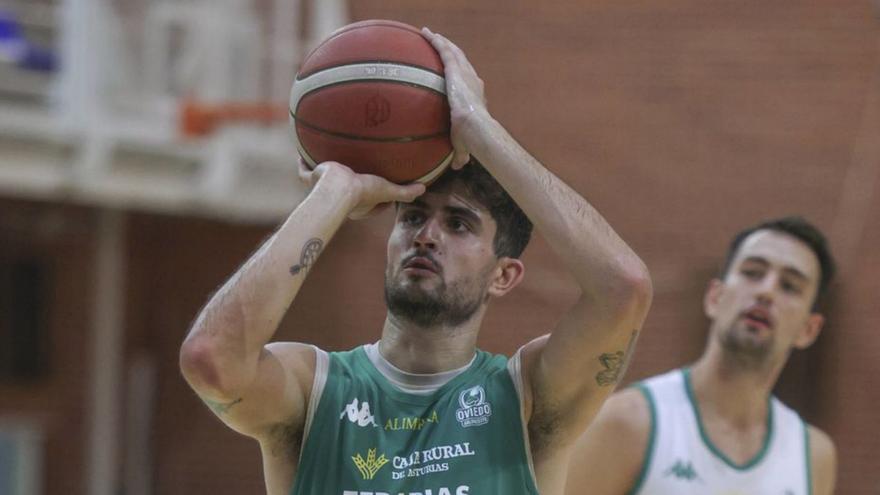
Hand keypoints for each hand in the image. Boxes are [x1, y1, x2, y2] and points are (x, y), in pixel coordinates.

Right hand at [298, 159, 424, 219]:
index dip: (375, 198)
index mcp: (356, 204)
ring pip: (321, 180)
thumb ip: (405, 192)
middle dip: (347, 183)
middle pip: (343, 190)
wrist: (337, 187)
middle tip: (354, 173)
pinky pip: (303, 170)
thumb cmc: (363, 192)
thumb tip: (423, 189)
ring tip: (327, 160)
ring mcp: (322, 188)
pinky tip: (301, 153)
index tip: (381, 188)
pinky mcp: (311, 178)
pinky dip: (302, 163)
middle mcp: (338, 197)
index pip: (368, 203)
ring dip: (323, 172)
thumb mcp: (387, 191)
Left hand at [422, 27, 487, 168]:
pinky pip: (444, 50)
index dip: (461, 74)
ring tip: (431, 34)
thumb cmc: (472, 138)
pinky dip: (436, 40)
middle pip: (461, 61)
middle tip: (441, 45)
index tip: (454, 71)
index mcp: (475, 95)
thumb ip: (460, 154)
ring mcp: (465, 73)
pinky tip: (426, 33)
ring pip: (453, 52)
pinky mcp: (456, 69)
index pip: (468, 81)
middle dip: (452, 52)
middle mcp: (473, 80)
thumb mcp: (464, 146)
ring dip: (443, 42)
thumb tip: (457, 166)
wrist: (475, 128)